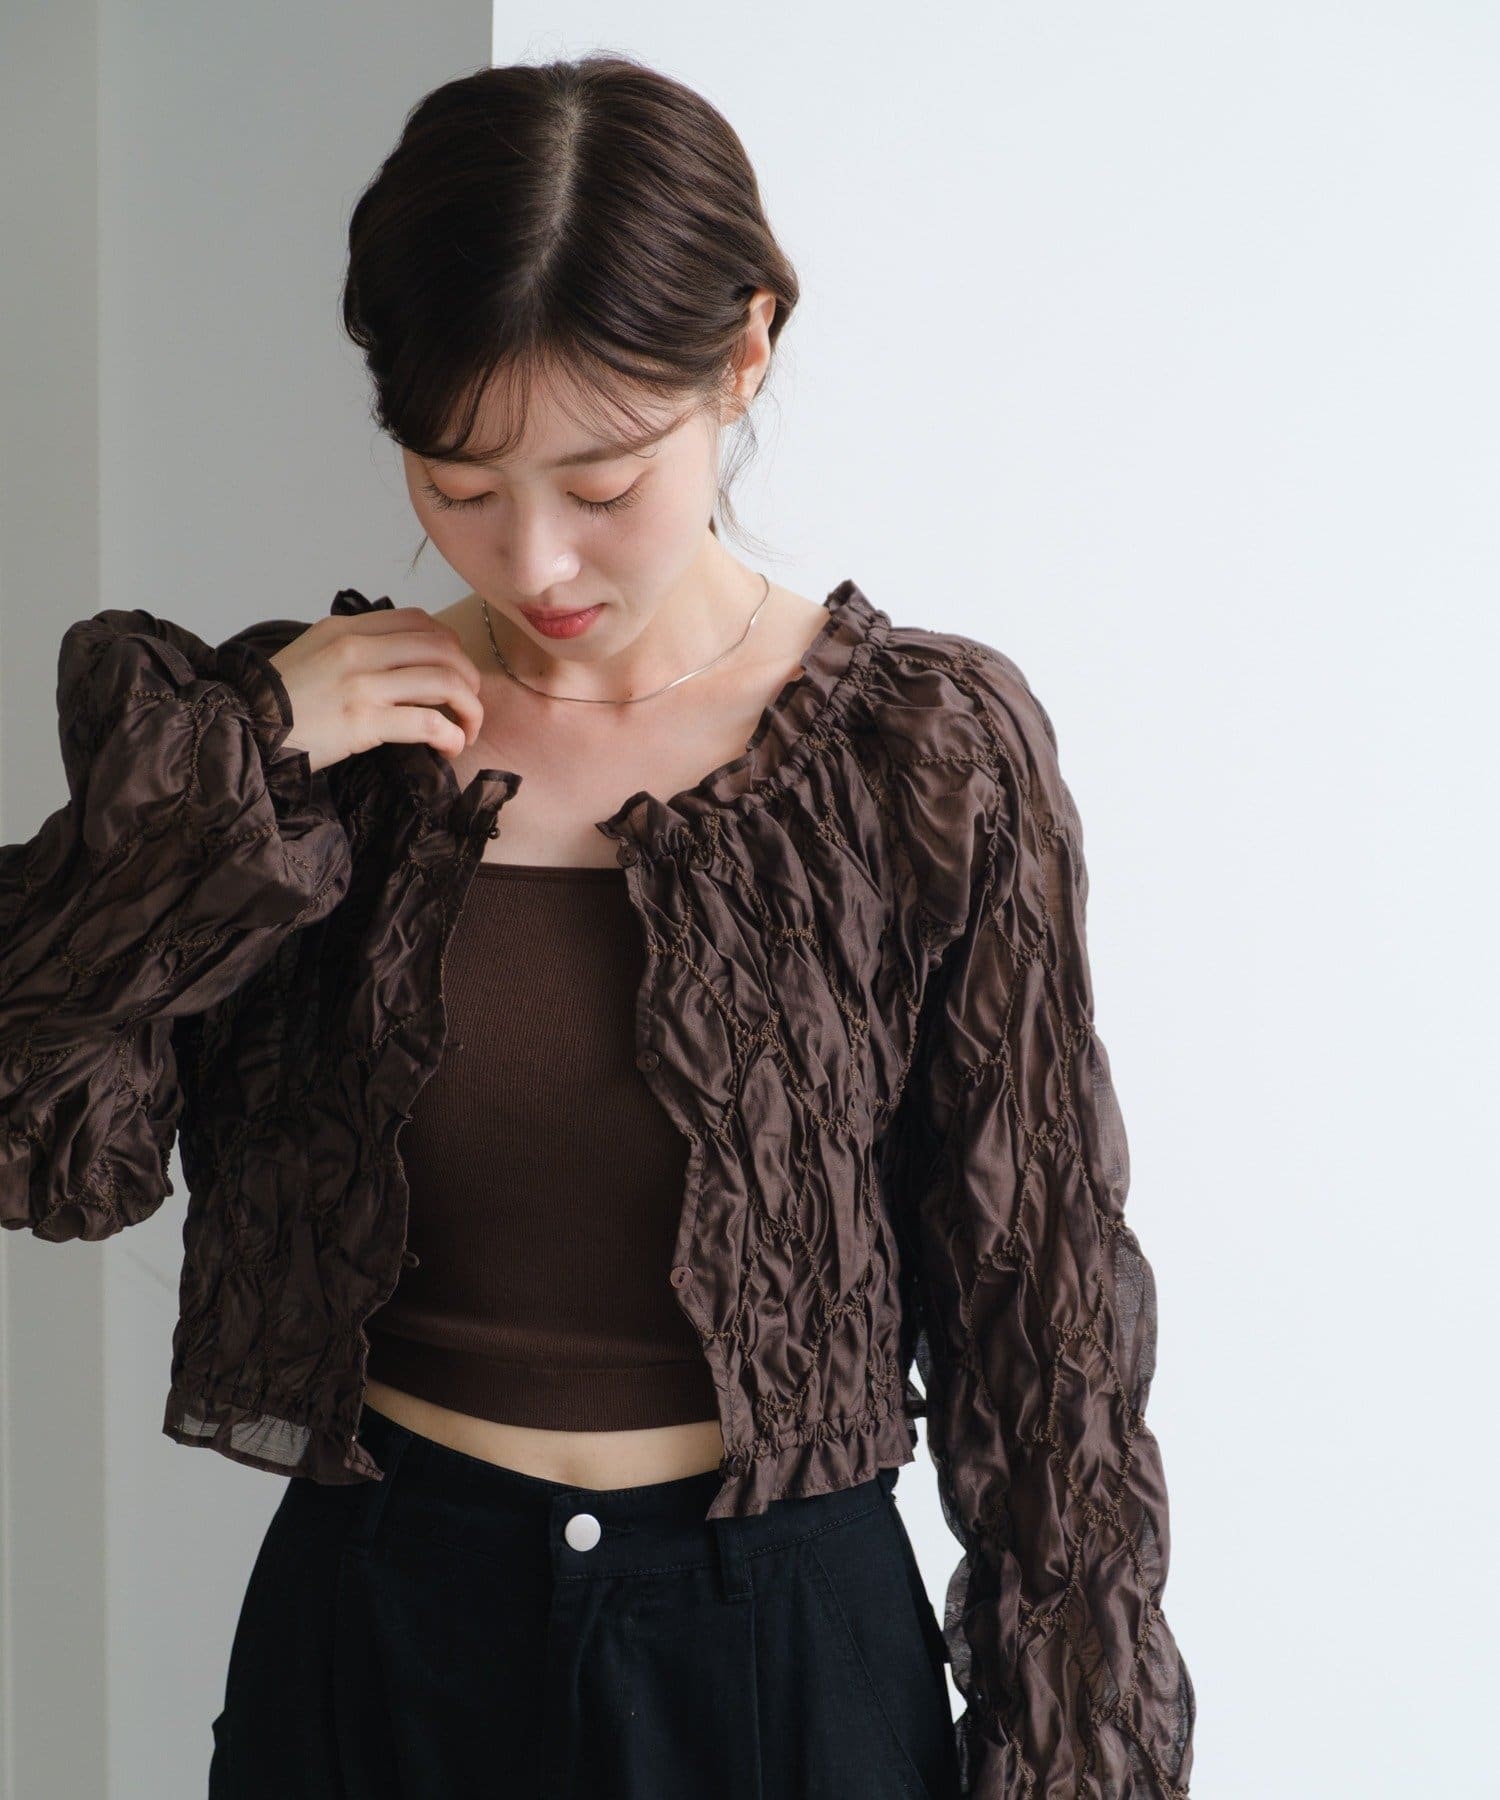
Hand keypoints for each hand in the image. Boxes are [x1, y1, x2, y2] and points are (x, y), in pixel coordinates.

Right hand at [270, 607, 483, 774]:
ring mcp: (362, 684)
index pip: (418, 620)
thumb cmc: (278, 702)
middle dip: (469, 678)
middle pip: (443, 649)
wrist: (242, 731)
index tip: (454, 671)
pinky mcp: (365, 721)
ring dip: (469, 709)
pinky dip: (451, 735)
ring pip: (446, 683)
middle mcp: (358, 648)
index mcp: (346, 628)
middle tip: (469, 705)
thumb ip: (353, 650)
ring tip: (466, 731)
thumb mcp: (312, 655)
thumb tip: (397, 662)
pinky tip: (450, 748)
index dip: (450, 645)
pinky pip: (430, 722)